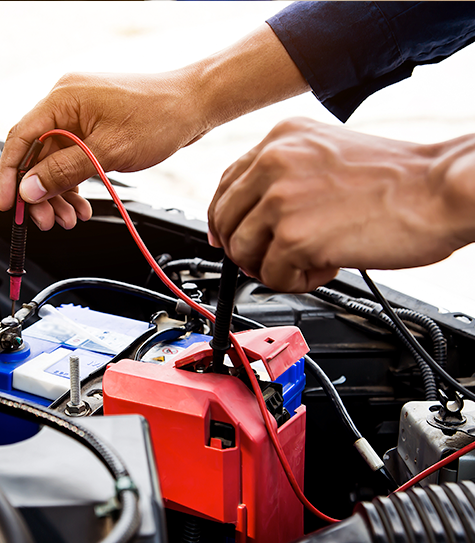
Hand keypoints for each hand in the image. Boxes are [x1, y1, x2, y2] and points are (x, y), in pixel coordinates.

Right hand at [0, 24, 307, 231]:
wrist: (194, 105)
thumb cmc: (159, 117)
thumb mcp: (108, 152)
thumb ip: (64, 172)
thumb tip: (30, 189)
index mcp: (62, 99)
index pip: (20, 138)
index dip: (10, 175)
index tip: (7, 205)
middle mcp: (65, 104)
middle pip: (37, 155)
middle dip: (40, 193)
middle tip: (47, 221)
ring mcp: (80, 116)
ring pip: (55, 162)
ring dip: (59, 194)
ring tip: (70, 219)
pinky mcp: (93, 128)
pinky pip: (73, 159)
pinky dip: (75, 184)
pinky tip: (82, 206)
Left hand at [208, 118, 474, 291]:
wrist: (441, 190)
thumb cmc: (398, 179)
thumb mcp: (326, 155)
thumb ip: (284, 176)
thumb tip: (252, 215)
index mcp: (281, 138)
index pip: (226, 184)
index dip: (223, 219)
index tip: (227, 237)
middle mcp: (274, 162)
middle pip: (225, 222)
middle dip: (246, 249)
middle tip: (274, 259)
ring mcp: (281, 199)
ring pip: (242, 252)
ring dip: (273, 266)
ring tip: (311, 260)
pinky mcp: (295, 237)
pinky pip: (271, 276)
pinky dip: (297, 282)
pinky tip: (327, 266)